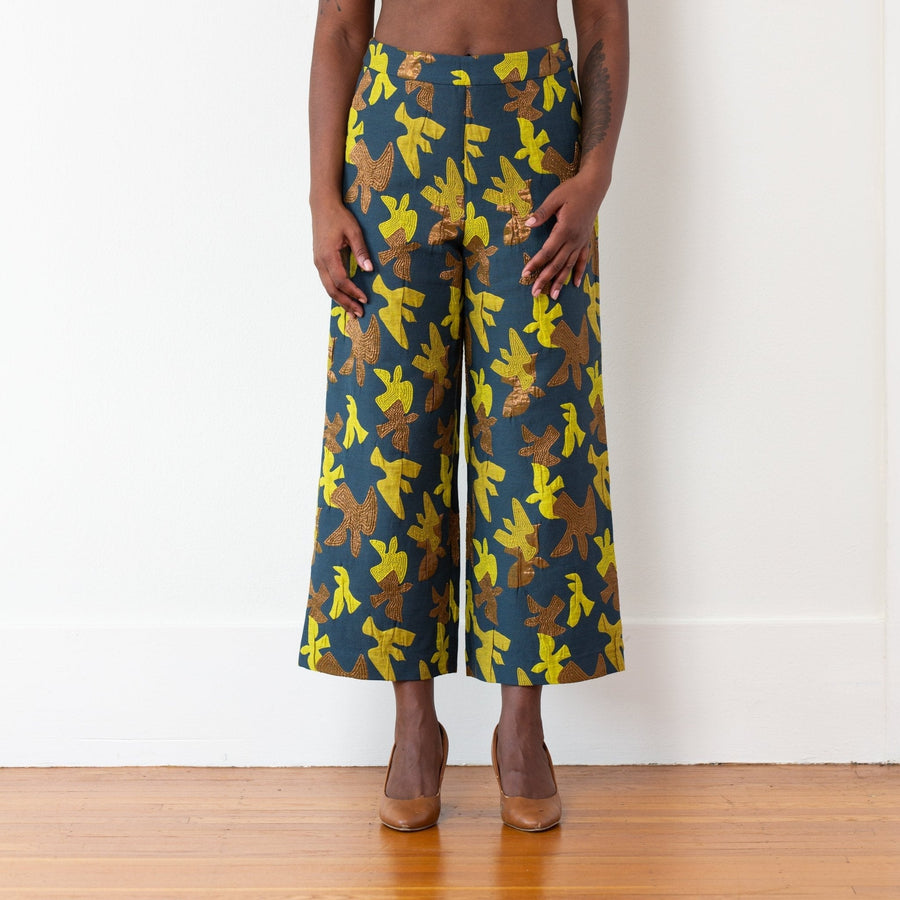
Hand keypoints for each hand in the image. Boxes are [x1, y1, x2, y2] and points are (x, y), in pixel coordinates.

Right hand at [311, 201, 372, 317]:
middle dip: (346, 303)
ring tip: (352, 312)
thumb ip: (361, 251)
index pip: (341, 280)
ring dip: (340, 300)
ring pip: (328, 287)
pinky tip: (344, 298)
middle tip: (359, 314)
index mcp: (328, 255)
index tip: (365, 299)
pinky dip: (335, 292)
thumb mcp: (354, 231)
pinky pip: (326, 281)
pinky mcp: (319, 260)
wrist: (322, 206)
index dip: (353, 292)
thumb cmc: (339, 216)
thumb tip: (370, 270)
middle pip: (332, 289)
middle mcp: (320, 261)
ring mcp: (318, 262)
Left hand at [520, 172, 608, 297]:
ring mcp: (581, 241)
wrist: (594, 186)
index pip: (547, 252)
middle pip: (557, 264)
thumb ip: (542, 213)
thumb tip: (528, 224)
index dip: (535, 264)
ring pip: (569, 265)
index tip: (525, 274)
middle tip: (535, 293)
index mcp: (564, 230)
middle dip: (545, 279)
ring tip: (553, 295)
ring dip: (560, 281)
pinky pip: (582, 260)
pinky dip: (578, 272)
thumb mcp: (555, 198)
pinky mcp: (586, 240)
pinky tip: (574, 284)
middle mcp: (573, 239)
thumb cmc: (573, 190)